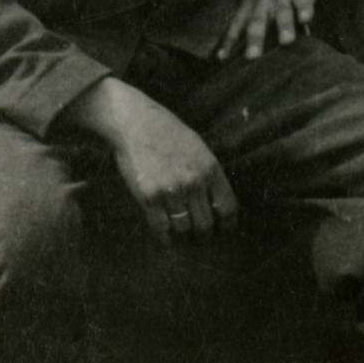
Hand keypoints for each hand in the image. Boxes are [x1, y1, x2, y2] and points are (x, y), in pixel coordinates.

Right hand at [61, 77, 238, 240]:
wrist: (135, 122)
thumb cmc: (166, 133)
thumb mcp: (197, 147)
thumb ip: (208, 173)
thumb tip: (217, 203)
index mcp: (210, 168)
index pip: (228, 208)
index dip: (227, 226)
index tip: (223, 232)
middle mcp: (194, 181)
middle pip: (206, 224)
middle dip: (204, 236)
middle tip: (199, 240)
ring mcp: (171, 189)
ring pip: (184, 229)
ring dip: (183, 237)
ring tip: (181, 238)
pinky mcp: (149, 196)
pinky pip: (161, 228)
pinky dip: (165, 239)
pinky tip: (166, 240)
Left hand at [219, 0, 320, 59]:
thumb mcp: (256, 0)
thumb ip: (252, 22)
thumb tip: (246, 53)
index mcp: (250, 4)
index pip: (237, 24)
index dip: (229, 41)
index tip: (222, 58)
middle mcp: (263, 0)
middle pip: (258, 20)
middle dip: (255, 38)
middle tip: (252, 57)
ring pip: (282, 11)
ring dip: (283, 26)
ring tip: (285, 41)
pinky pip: (302, 0)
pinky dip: (304, 9)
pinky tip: (305, 19)